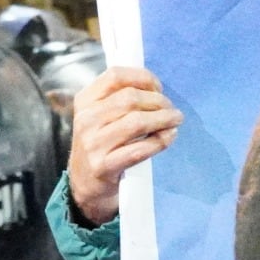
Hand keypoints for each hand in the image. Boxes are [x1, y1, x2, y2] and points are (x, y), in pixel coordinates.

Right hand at [67, 66, 183, 224]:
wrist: (84, 183)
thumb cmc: (100, 144)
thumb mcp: (99, 116)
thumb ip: (119, 98)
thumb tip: (156, 87)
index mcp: (85, 101)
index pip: (115, 76)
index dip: (143, 78)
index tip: (159, 87)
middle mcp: (86, 119)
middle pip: (130, 98)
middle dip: (158, 101)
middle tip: (172, 109)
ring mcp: (93, 144)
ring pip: (137, 122)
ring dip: (163, 119)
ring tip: (176, 120)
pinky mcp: (104, 166)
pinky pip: (140, 149)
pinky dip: (160, 141)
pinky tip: (169, 137)